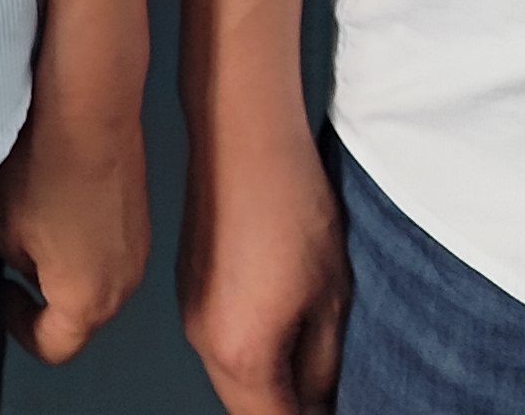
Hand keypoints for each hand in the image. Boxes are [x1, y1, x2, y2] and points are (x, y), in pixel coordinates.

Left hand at [0, 83, 151, 365]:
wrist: (90, 108)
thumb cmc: (47, 166)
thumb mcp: (2, 229)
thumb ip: (14, 264)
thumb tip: (26, 262)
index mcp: (87, 303)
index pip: (51, 347)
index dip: (17, 326)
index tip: (2, 295)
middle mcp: (122, 287)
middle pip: (79, 316)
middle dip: (44, 293)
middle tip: (14, 256)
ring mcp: (138, 252)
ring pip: (96, 279)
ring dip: (68, 265)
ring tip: (38, 221)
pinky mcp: (142, 220)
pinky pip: (110, 247)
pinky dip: (87, 238)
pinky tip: (65, 198)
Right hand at [179, 122, 347, 411]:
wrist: (242, 136)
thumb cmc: (287, 202)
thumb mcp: (330, 296)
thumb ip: (323, 364)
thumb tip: (320, 399)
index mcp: (240, 353)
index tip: (334, 411)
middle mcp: (205, 340)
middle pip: (248, 406)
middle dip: (288, 405)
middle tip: (330, 393)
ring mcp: (192, 312)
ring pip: (233, 375)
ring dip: (269, 377)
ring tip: (314, 354)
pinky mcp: (190, 286)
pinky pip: (221, 339)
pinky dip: (251, 346)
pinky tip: (283, 318)